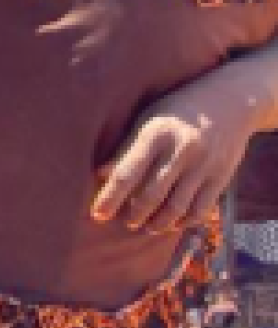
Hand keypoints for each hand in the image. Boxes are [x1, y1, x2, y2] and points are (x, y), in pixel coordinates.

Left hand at [92, 66, 268, 234]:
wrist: (230, 100)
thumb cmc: (177, 109)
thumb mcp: (147, 119)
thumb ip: (126, 148)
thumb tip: (100, 174)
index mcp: (155, 133)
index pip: (127, 173)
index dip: (110, 197)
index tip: (97, 215)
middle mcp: (180, 151)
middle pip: (152, 195)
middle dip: (135, 214)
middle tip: (126, 222)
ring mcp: (204, 165)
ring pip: (177, 207)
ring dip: (159, 223)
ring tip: (147, 227)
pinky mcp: (222, 176)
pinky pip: (202, 208)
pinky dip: (185, 221)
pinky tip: (174, 223)